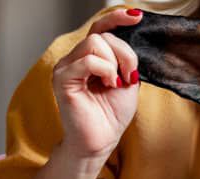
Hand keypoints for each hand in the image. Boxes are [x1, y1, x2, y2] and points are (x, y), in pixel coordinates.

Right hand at [52, 8, 143, 161]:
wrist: (102, 140)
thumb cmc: (112, 115)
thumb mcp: (128, 80)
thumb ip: (126, 59)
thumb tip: (128, 40)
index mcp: (90, 58)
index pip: (100, 28)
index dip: (116, 18)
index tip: (136, 17)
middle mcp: (75, 59)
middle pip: (102, 35)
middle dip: (123, 54)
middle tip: (126, 77)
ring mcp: (66, 67)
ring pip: (95, 43)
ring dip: (114, 63)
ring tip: (114, 83)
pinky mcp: (62, 78)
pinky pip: (88, 60)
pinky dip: (105, 70)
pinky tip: (107, 85)